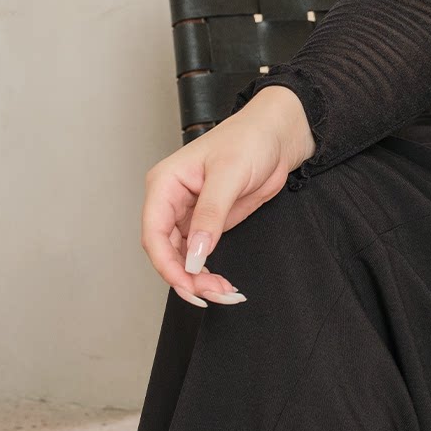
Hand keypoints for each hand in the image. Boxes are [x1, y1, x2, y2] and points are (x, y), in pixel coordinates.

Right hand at [140, 87, 315, 307]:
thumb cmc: (250, 140)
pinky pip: (199, 256)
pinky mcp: (207, 224)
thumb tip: (195, 254)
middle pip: (165, 252)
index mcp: (164, 184)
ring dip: (198, 280)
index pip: (153, 233)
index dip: (167, 264)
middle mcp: (170, 201)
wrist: (277, 136)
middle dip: (186, 278)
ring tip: (224, 292)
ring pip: (181, 259)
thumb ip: (210, 215)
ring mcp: (188, 215)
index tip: (188, 284)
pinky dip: (208, 273)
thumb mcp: (229, 174)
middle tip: (213, 294)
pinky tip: (222, 284)